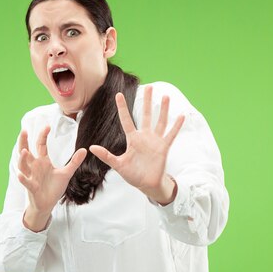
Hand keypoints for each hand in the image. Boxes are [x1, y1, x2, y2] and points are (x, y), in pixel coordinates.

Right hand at [18, 126, 86, 230]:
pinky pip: (26, 182)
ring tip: (24, 151)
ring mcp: (31, 176)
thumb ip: (74, 162)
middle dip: (24, 141)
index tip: (48, 126)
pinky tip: (20, 175)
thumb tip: (85, 149)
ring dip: (22, 158)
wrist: (48, 204)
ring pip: (23, 165)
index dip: (43, 135)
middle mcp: (34, 166)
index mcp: (42, 161)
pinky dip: (23, 178)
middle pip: (26, 151)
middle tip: (24, 130)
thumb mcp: (66, 173)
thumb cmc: (54, 187)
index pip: (40, 145)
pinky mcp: (31, 187)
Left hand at [89, 85, 184, 204]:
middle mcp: (144, 137)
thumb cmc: (133, 174)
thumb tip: (91, 147)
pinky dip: (176, 126)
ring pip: (160, 122)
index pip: (126, 120)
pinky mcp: (164, 148)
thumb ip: (106, 155)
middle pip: (146, 115)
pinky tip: (181, 116)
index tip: (119, 94)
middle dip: (147, 101)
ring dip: (163, 110)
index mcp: (132, 139)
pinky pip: (171, 135)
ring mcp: (155, 141)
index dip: (123, 107)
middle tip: (149, 87)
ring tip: (165, 96)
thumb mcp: (118, 164)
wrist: (147, 184)